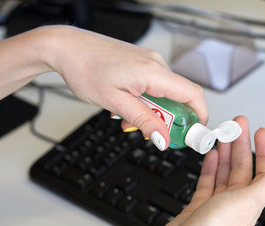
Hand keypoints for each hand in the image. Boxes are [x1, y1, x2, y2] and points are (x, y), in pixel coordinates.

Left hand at [44, 26, 207, 149]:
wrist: (65, 47)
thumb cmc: (84, 68)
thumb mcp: (114, 103)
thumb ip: (143, 121)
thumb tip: (162, 138)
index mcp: (153, 72)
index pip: (192, 95)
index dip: (199, 116)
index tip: (193, 134)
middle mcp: (156, 64)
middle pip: (180, 98)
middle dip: (170, 120)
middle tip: (152, 134)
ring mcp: (149, 62)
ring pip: (165, 95)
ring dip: (153, 113)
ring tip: (128, 120)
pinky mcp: (141, 64)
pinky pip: (154, 87)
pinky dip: (147, 102)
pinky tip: (128, 107)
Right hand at [150, 115, 264, 225]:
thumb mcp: (248, 200)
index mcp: (252, 202)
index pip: (263, 170)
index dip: (263, 150)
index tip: (259, 131)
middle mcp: (237, 203)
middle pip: (243, 168)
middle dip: (242, 144)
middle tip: (237, 123)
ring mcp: (218, 205)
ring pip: (225, 172)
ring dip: (226, 152)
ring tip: (223, 133)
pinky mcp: (200, 206)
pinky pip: (208, 182)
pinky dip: (211, 167)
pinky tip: (211, 154)